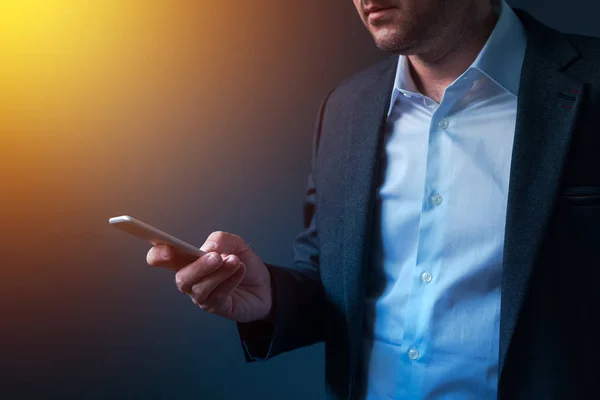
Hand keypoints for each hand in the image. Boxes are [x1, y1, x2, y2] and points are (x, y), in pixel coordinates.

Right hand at [146, 231, 271, 322]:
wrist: (264, 284)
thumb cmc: (242, 263)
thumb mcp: (235, 244)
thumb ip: (220, 240)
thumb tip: (208, 248)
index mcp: (187, 260)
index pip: (161, 259)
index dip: (158, 255)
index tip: (168, 249)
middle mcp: (190, 280)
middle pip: (181, 278)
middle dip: (198, 267)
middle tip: (216, 257)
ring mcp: (201, 296)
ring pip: (200, 288)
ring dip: (218, 273)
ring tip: (234, 262)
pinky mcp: (216, 307)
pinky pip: (218, 296)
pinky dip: (230, 280)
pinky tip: (240, 270)